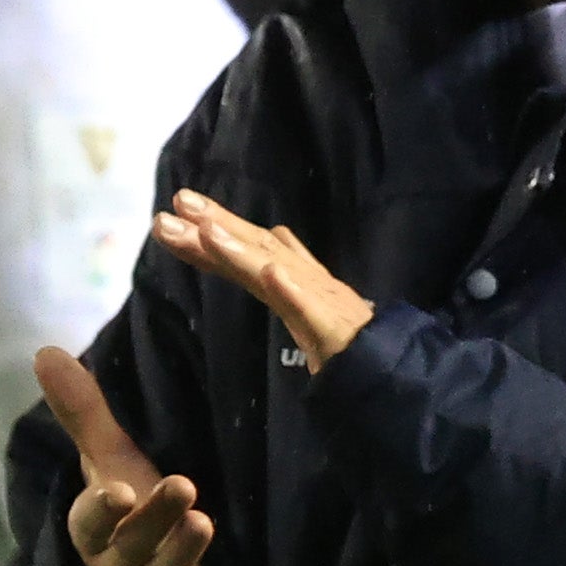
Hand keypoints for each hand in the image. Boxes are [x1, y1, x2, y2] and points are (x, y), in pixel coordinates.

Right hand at [32, 346, 236, 565]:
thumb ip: (86, 414)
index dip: (99, 511)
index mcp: (98, 533)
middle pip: (129, 550)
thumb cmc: (137, 514)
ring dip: (180, 556)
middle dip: (153, 521)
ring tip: (202, 523)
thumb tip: (44, 350)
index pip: (88, 525)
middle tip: (184, 486)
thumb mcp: (114, 464)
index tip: (116, 490)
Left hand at [152, 190, 373, 371]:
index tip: (170, 216)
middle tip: (179, 200)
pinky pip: (310, 309)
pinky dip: (291, 290)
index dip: (209, 235)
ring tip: (209, 231)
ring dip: (243, 250)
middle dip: (216, 225)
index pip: (245, 255)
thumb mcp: (312, 309)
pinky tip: (271, 272)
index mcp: (293, 282)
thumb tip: (279, 235)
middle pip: (256, 250)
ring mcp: (320, 303)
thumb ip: (291, 277)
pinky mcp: (334, 329)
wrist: (394, 365)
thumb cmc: (350, 340)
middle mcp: (304, 283)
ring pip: (276, 272)